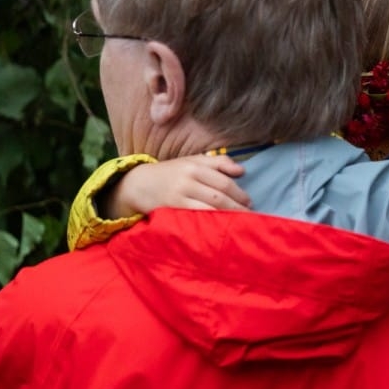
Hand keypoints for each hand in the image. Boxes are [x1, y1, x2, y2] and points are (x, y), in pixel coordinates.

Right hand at [101, 155, 250, 218]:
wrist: (139, 183)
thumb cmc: (172, 172)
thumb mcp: (193, 160)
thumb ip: (219, 163)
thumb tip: (242, 171)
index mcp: (195, 166)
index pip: (224, 182)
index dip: (239, 193)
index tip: (249, 202)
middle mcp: (187, 180)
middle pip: (218, 196)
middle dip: (236, 208)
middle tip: (249, 216)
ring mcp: (178, 196)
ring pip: (208, 209)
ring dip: (225, 217)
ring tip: (238, 224)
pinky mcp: (170, 210)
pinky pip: (193, 218)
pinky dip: (208, 224)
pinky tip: (217, 228)